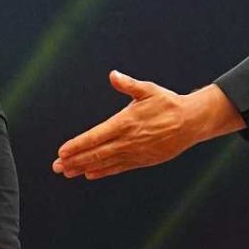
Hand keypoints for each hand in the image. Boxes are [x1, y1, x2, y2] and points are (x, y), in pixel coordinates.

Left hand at [53, 73, 239, 180]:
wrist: (191, 122)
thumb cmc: (168, 103)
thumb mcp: (148, 90)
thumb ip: (128, 85)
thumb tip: (113, 75)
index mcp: (126, 122)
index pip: (96, 136)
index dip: (78, 145)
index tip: (62, 151)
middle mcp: (129, 140)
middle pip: (96, 153)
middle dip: (75, 160)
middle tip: (56, 166)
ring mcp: (135, 152)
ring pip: (105, 163)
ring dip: (84, 167)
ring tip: (67, 172)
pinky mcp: (142, 160)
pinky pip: (118, 167)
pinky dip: (103, 171)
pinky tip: (89, 174)